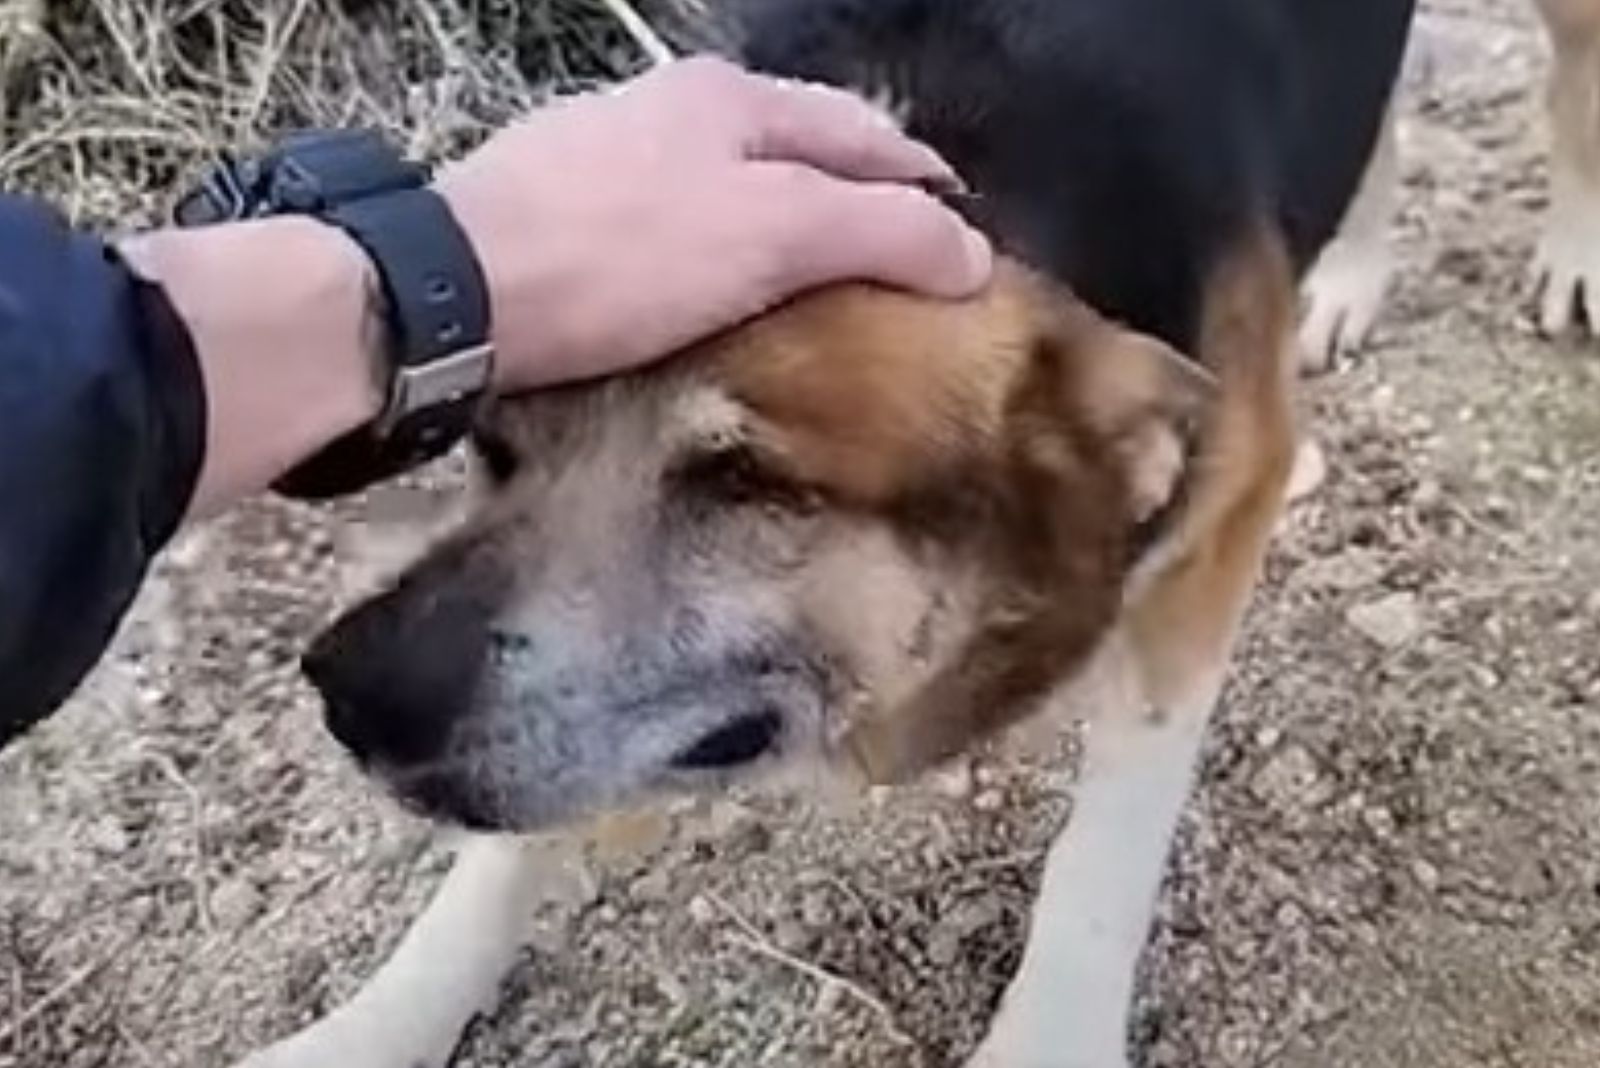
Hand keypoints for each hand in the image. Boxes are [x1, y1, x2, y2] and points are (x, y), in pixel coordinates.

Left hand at [433, 55, 993, 389]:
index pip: (865, 133)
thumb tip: (971, 252)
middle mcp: (673, 107)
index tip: (966, 238)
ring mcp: (612, 151)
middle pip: (799, 147)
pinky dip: (724, 246)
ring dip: (789, 221)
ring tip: (822, 280)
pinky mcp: (565, 206)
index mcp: (733, 98)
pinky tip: (720, 287)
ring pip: (734, 180)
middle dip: (858, 194)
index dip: (925, 185)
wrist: (456, 291)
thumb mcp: (773, 236)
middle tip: (902, 260)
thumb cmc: (623, 255)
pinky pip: (678, 219)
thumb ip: (880, 232)